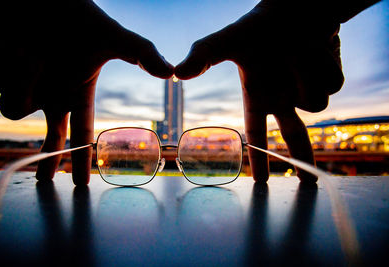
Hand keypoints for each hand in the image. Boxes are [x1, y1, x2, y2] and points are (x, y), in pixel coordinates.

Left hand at [0, 1, 172, 184]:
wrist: (49, 0)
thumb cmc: (82, 16)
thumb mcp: (115, 37)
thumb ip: (143, 54)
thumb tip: (172, 73)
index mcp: (78, 93)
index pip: (81, 134)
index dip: (81, 159)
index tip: (81, 184)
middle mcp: (52, 95)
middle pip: (48, 138)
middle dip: (45, 160)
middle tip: (44, 182)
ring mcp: (25, 87)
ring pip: (14, 107)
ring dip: (22, 81)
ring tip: (29, 51)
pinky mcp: (2, 77)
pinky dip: (3, 68)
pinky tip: (12, 48)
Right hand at [175, 0, 343, 182]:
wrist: (295, 5)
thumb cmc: (258, 24)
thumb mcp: (227, 39)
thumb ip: (202, 55)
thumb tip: (176, 73)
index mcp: (259, 96)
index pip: (257, 134)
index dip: (258, 159)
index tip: (260, 183)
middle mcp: (284, 98)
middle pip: (296, 136)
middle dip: (302, 156)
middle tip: (306, 182)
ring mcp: (307, 89)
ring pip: (317, 103)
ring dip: (306, 74)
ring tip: (297, 50)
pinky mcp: (330, 77)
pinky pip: (333, 84)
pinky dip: (323, 62)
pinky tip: (316, 46)